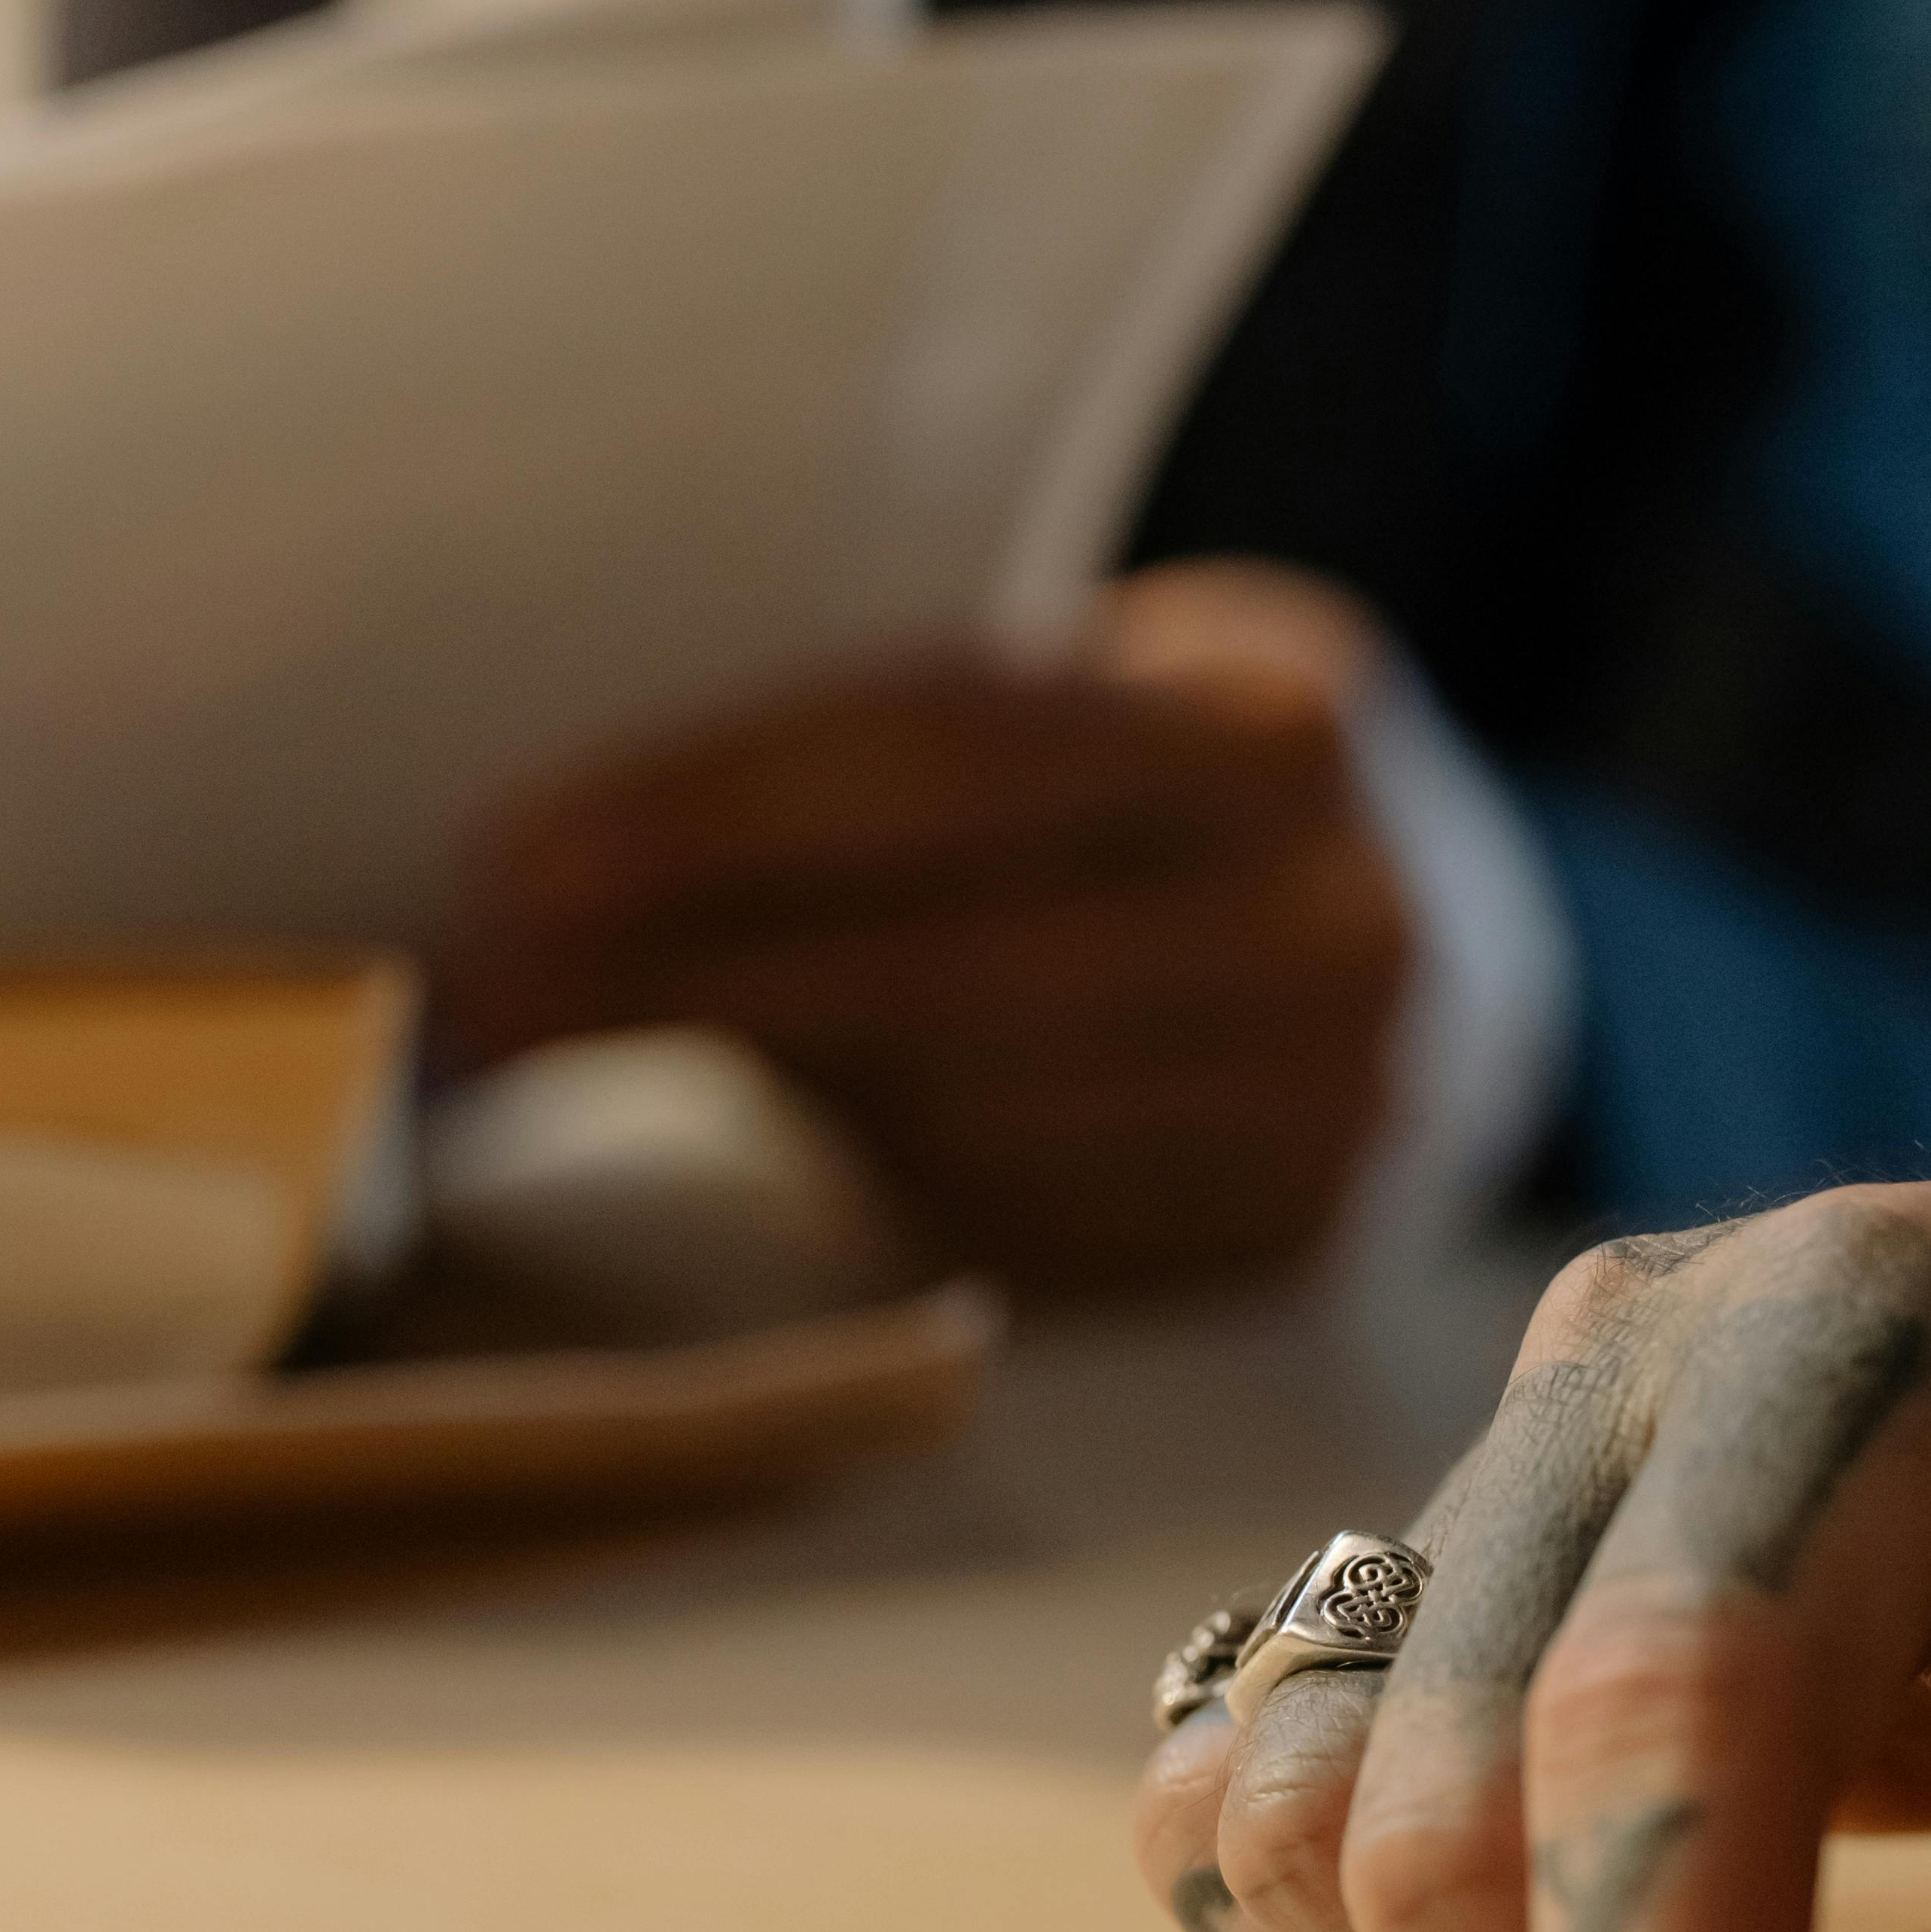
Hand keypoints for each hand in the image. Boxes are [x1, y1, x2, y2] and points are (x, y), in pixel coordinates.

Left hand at [444, 560, 1410, 1291]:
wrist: (1445, 951)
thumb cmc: (1159, 810)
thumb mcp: (1082, 703)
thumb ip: (881, 761)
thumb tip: (540, 867)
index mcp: (1276, 698)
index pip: (952, 748)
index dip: (713, 810)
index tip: (513, 859)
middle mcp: (1343, 899)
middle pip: (952, 951)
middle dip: (684, 978)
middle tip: (485, 999)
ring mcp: (1344, 1089)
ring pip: (975, 1111)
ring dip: (730, 1107)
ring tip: (549, 1090)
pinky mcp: (1291, 1233)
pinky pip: (1024, 1232)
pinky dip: (844, 1205)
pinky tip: (707, 1181)